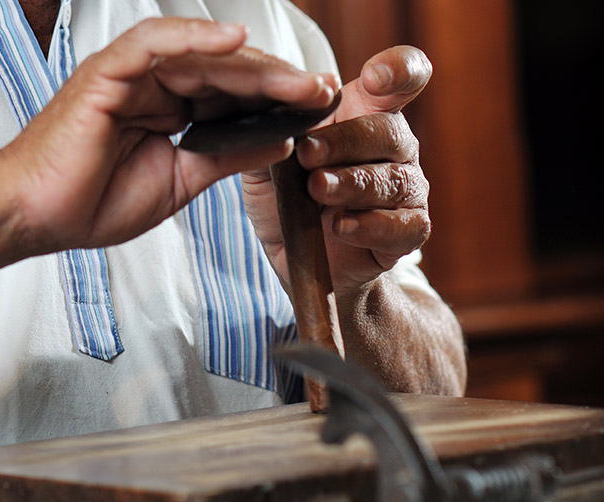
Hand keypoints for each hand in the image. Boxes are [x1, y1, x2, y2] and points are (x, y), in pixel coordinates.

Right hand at [1, 18, 338, 254]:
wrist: (37, 215)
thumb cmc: (92, 202)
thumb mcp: (180, 181)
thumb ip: (226, 157)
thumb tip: (278, 142)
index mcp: (167, 112)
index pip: (230, 94)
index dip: (274, 98)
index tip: (316, 108)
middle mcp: (152, 87)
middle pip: (223, 70)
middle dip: (275, 80)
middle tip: (320, 91)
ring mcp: (129, 75)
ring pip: (198, 55)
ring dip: (250, 64)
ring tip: (295, 79)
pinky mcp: (107, 71)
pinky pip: (154, 42)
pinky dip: (194, 38)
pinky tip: (235, 42)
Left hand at [241, 45, 431, 298]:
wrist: (298, 261)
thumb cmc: (287, 200)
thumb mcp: (266, 164)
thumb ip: (268, 135)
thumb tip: (262, 107)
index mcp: (365, 115)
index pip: (400, 79)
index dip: (396, 71)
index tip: (372, 78)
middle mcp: (395, 147)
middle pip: (388, 130)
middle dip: (345, 141)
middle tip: (307, 154)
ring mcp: (407, 189)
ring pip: (393, 179)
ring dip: (352, 183)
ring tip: (316, 190)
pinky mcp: (409, 231)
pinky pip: (402, 224)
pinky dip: (369, 225)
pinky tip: (340, 226)